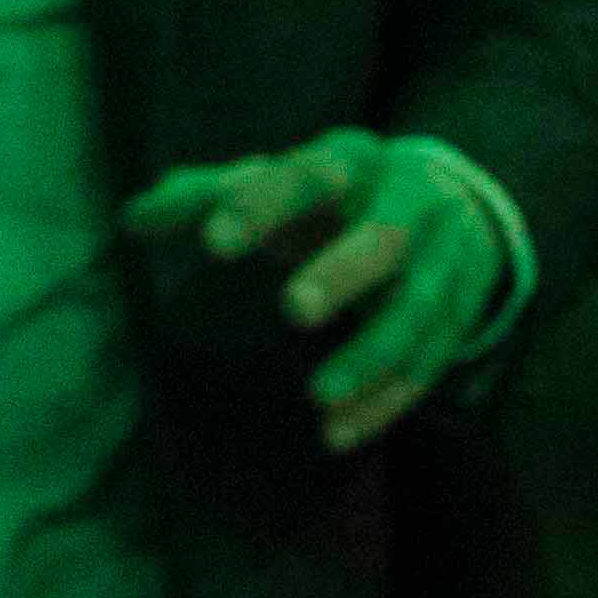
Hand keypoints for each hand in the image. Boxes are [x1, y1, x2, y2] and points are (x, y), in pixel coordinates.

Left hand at [115, 128, 503, 451]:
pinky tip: (338, 435)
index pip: (310, 176)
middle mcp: (411, 202)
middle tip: (292, 310)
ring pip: (421, 308)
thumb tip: (133, 219)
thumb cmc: (336, 196)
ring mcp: (447, 259)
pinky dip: (388, 402)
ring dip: (372, 354)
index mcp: (353, 163)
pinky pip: (434, 362)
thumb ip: (207, 196)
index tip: (213, 243)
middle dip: (343, 273)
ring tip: (317, 397)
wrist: (454, 201)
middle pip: (385, 237)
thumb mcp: (279, 181)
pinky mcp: (464, 313)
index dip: (262, 204)